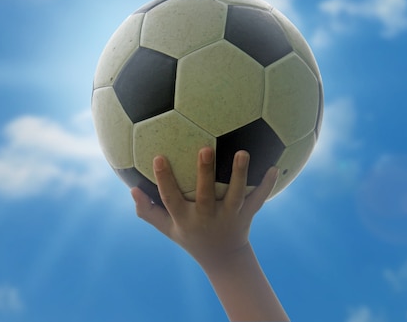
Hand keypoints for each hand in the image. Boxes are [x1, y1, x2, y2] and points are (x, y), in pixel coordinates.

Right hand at [131, 147, 278, 267]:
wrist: (222, 258)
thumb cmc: (191, 236)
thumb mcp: (167, 228)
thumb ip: (149, 211)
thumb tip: (131, 189)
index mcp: (186, 218)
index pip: (171, 198)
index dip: (164, 179)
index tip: (158, 156)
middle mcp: (208, 217)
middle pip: (206, 195)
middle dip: (205, 172)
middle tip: (205, 148)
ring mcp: (229, 217)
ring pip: (236, 195)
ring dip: (240, 174)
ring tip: (243, 152)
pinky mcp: (247, 216)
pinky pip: (258, 199)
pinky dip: (267, 185)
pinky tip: (275, 167)